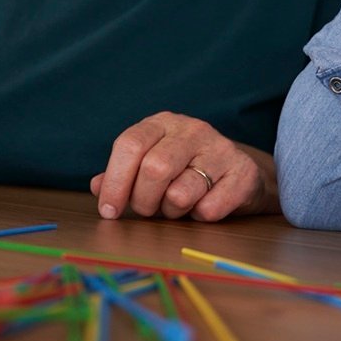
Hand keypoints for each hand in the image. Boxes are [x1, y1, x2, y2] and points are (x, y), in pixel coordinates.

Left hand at [89, 112, 274, 221]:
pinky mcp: (243, 172)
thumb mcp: (150, 164)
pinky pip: (209, 209)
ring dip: (172, 211)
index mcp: (162, 123)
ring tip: (178, 206)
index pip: (129, 145)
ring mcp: (221, 148)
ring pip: (180, 193)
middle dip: (144, 201)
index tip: (109, 211)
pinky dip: (199, 217)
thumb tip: (96, 186)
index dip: (115, 182)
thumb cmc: (185, 170)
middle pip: (154, 168)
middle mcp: (192, 129)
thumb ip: (122, 175)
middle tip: (148, 210)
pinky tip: (204, 206)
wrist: (240, 174)